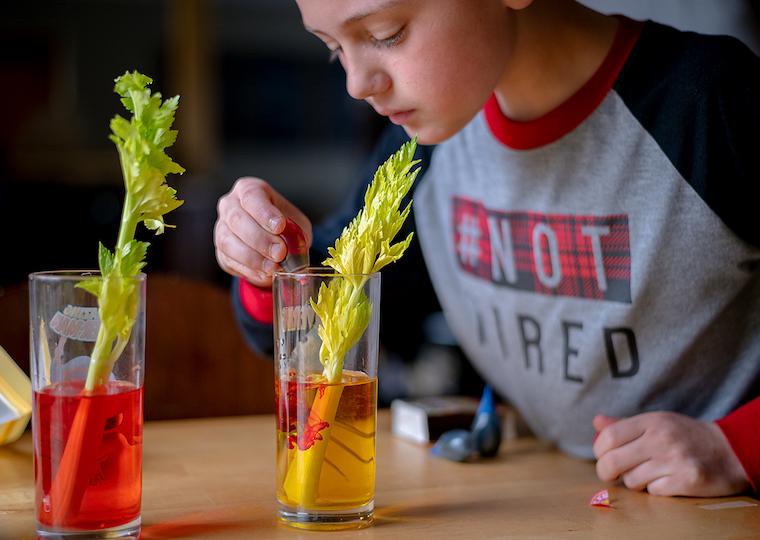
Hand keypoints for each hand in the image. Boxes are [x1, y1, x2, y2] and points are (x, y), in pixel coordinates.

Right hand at [214, 177, 311, 285]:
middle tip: (280, 252)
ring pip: (228, 242)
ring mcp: (221, 228)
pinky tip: (264, 274)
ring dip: (253, 258)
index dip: (265, 213)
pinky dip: (248, 270)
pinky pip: (229, 261)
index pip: (252, 197)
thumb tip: (293, 247)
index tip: (280, 226)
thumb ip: (296, 232)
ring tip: (273, 267)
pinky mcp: (220, 251)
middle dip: (260, 239)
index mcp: (249, 189)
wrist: (274, 241)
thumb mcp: (297, 223)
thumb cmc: (285, 225)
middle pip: (237, 220)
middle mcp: (230, 205)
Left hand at [592, 412, 748, 496]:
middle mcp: (661, 439)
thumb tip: (596, 423)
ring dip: (634, 481)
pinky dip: (654, 490)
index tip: (603, 455)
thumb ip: (625, 424)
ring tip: (647, 474)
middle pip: (613, 461)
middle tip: (610, 473)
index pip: (609, 436)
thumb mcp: (657, 422)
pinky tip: (665, 481)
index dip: (599, 450)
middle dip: (606, 471)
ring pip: (631, 480)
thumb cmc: (684, 436)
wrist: (729, 450)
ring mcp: (674, 460)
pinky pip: (652, 492)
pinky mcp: (687, 480)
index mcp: (651, 421)